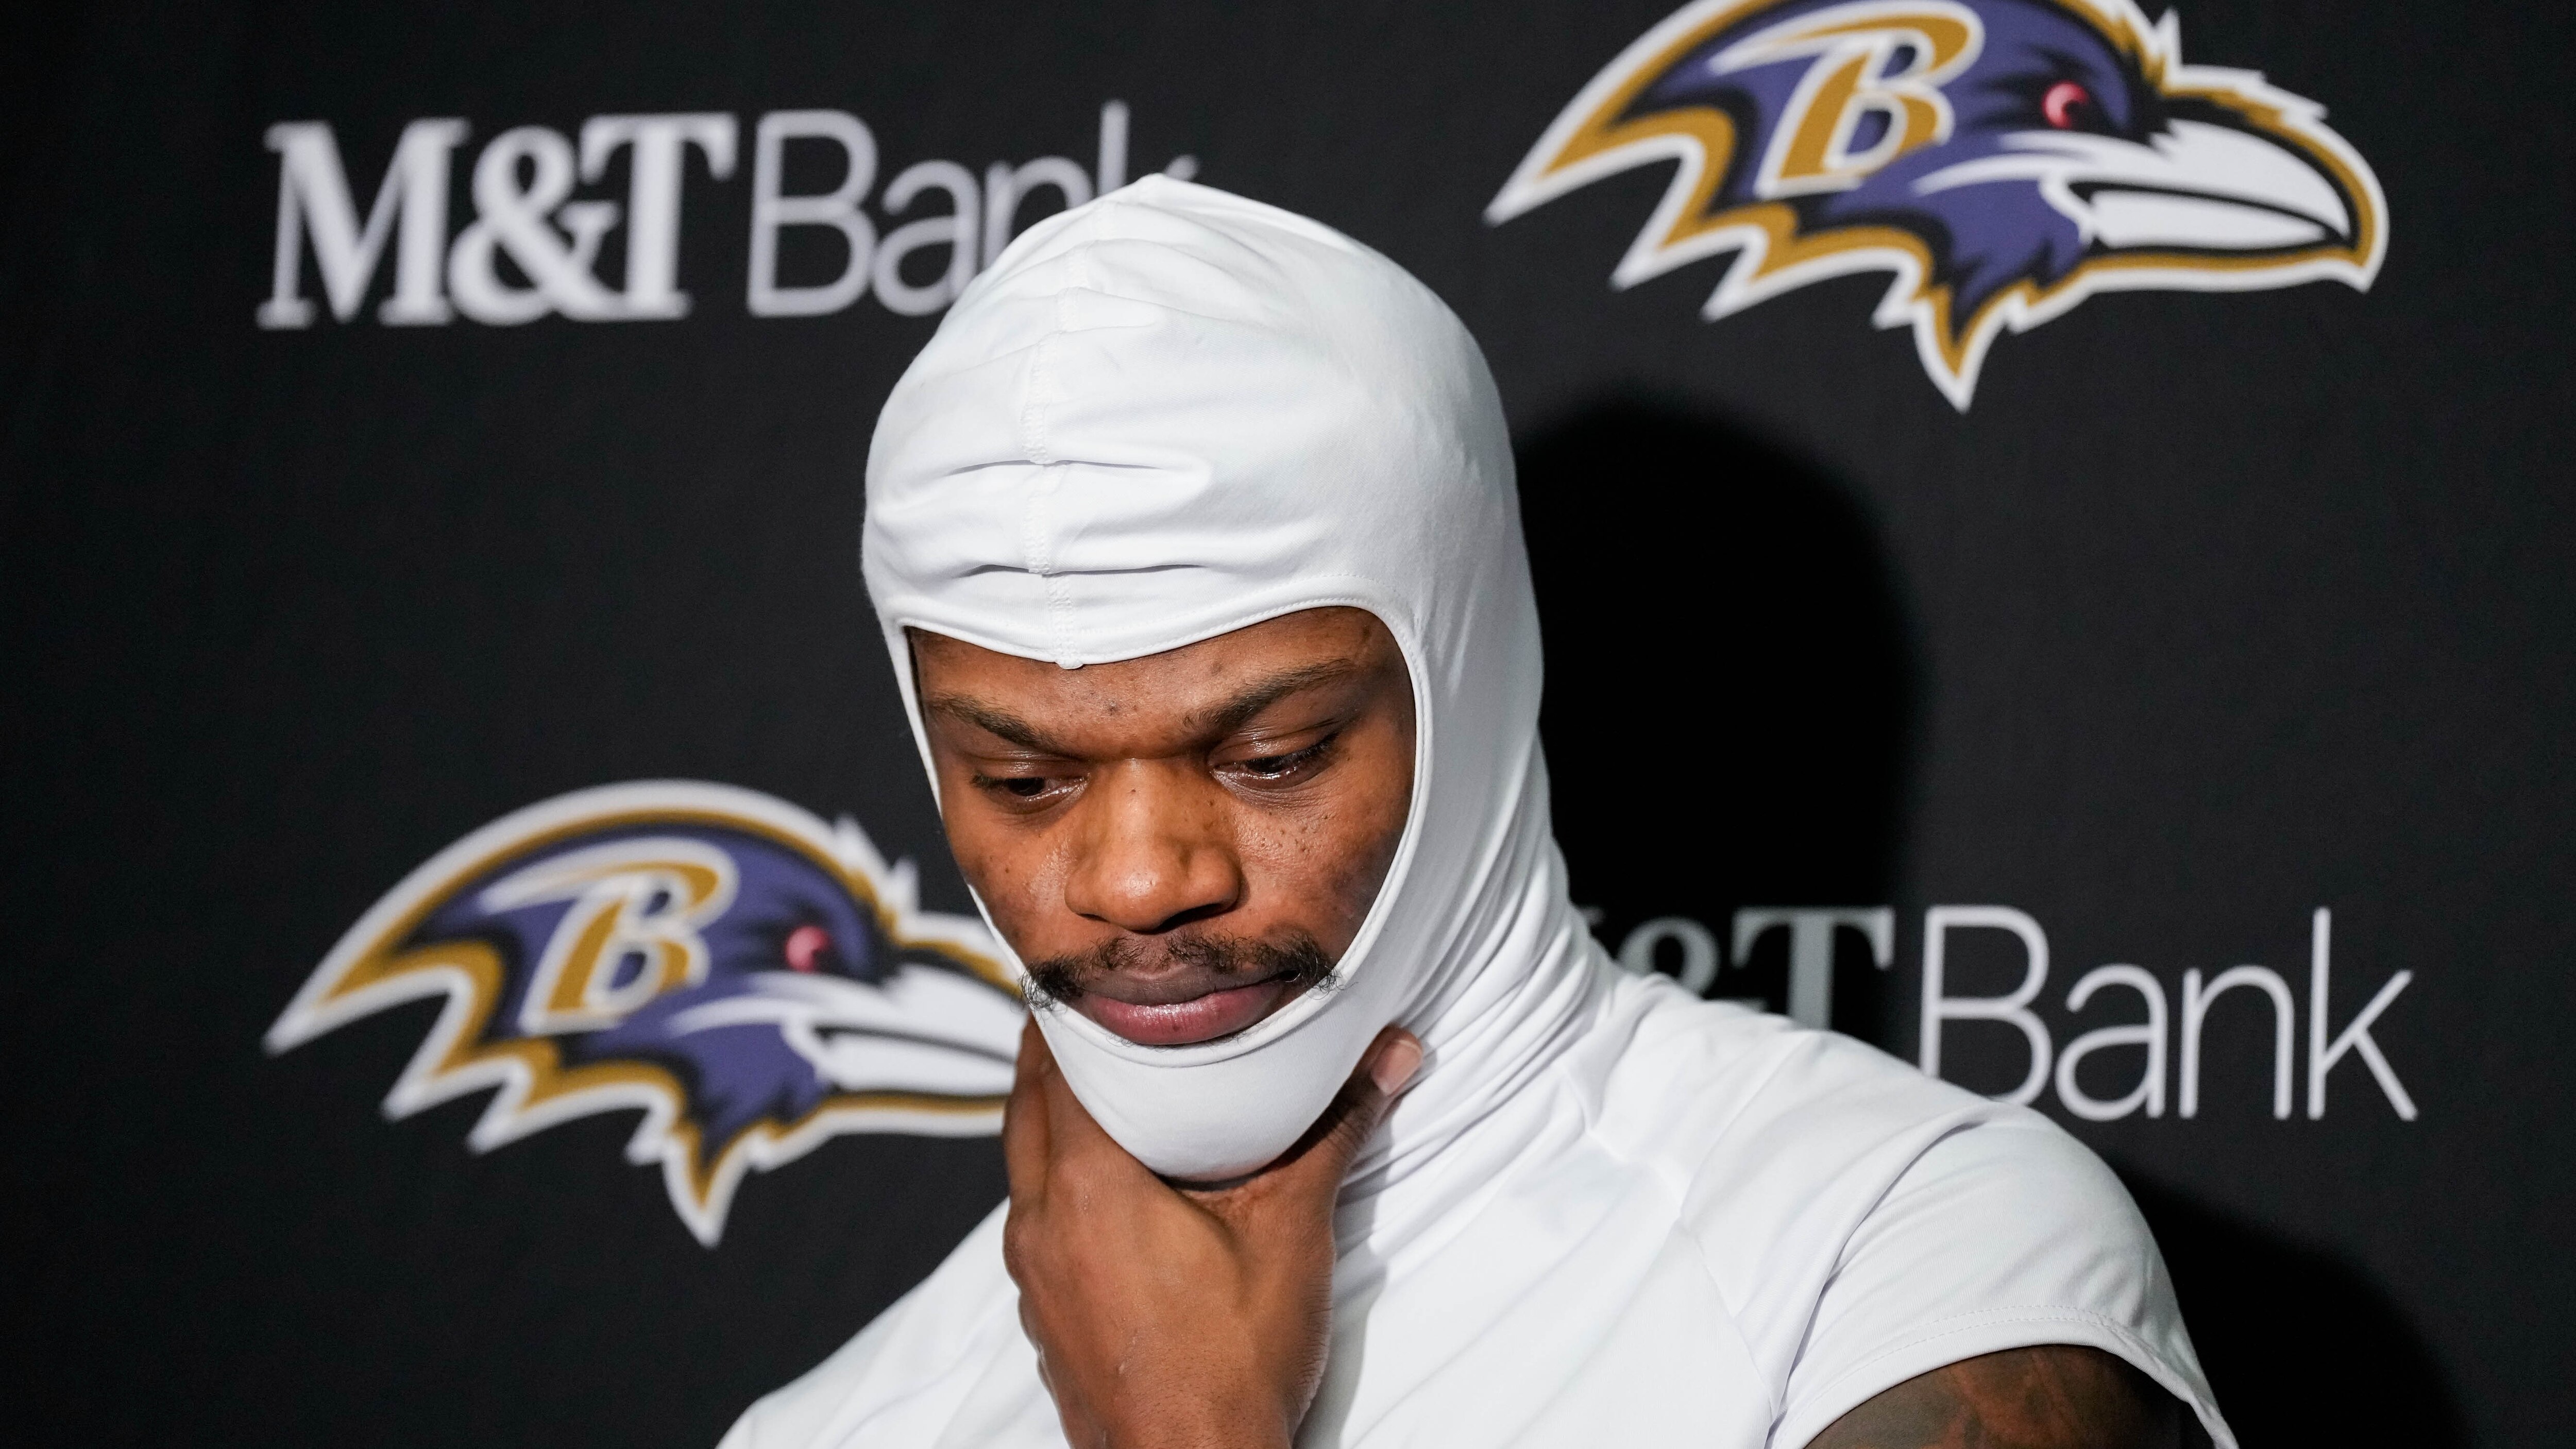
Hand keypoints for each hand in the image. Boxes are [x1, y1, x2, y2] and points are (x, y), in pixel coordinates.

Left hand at [1001, 1019, 1423, 1448]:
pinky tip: (1109, 1191)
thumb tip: (1390, 1057)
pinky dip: (1058, 1187)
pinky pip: (1036, 1225)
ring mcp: (1032, 1277)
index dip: (1064, 1012)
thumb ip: (1333, 1130)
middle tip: (1091, 1016)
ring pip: (1024, 1171)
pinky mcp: (1043, 1317)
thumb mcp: (1293, 1232)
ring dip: (1052, 1124)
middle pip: (1026, 1110)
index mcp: (1086, 1187)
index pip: (1051, 1066)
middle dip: (1051, 1058)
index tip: (1086, 975)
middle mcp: (1040, 1225)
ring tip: (1101, 1092)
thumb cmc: (1233, 1364)